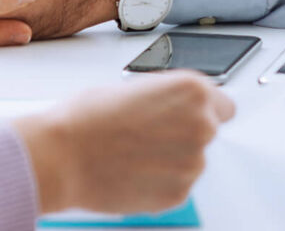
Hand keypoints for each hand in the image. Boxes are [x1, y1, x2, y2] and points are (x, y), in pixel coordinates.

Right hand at [12, 72, 235, 214]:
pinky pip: (176, 184)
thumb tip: (170, 110)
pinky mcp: (178, 194)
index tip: (185, 114)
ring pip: (190, 160)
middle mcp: (200, 127)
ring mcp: (192, 164)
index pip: (222, 104)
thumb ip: (164, 99)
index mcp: (191, 92)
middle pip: (206, 131)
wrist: (61, 158)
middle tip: (147, 132)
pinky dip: (159, 180)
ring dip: (169, 157)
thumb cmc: (85, 118)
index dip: (200, 109)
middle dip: (182, 132)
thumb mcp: (130, 89)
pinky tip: (130, 169)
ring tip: (131, 152)